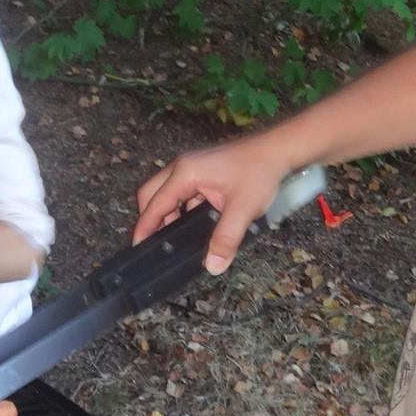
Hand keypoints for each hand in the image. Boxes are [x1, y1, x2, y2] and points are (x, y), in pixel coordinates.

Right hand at [134, 136, 290, 273]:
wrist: (277, 150)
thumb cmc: (260, 172)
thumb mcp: (243, 209)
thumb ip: (226, 239)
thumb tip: (213, 266)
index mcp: (185, 173)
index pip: (154, 204)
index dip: (145, 228)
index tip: (138, 247)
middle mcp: (182, 167)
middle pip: (150, 195)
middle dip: (151, 219)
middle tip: (158, 244)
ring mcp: (191, 167)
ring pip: (166, 193)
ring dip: (168, 214)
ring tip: (178, 239)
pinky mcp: (201, 171)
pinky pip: (181, 192)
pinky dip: (182, 208)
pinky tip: (195, 225)